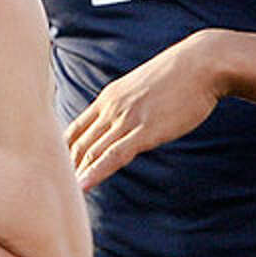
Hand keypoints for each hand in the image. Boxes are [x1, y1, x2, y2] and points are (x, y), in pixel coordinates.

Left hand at [67, 35, 220, 189]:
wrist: (202, 63)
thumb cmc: (179, 75)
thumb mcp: (143, 87)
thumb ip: (128, 105)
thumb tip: (125, 120)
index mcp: (109, 98)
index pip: (76, 128)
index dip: (63, 151)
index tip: (55, 169)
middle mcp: (112, 108)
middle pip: (78, 143)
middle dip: (64, 167)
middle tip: (53, 187)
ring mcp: (127, 119)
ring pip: (92, 151)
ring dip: (75, 173)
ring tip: (61, 193)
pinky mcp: (146, 131)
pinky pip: (114, 155)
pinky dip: (96, 172)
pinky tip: (83, 186)